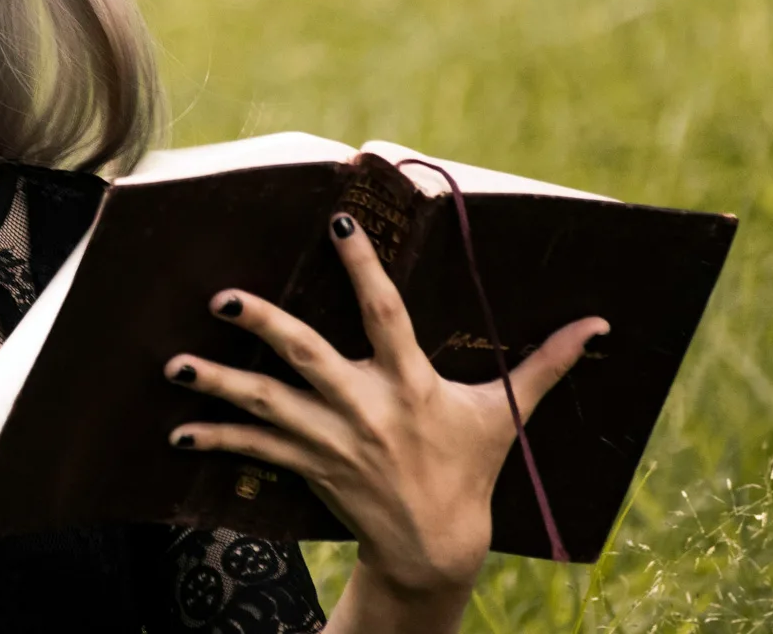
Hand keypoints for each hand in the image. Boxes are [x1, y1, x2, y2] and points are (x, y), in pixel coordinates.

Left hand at [164, 213, 608, 595]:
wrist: (436, 547)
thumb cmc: (470, 469)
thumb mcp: (506, 416)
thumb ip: (545, 365)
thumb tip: (598, 324)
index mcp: (411, 385)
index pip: (386, 315)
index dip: (363, 269)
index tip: (337, 225)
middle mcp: (366, 408)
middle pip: (306, 358)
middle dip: (264, 327)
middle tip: (222, 298)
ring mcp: (331, 440)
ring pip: (265, 405)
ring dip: (217, 384)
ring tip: (175, 364)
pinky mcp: (308, 466)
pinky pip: (253, 450)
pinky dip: (216, 438)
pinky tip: (180, 428)